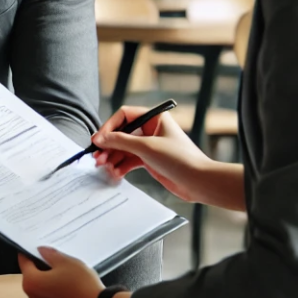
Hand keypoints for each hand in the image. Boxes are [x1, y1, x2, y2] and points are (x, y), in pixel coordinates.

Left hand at [19, 246, 104, 297]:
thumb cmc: (82, 284)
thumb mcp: (65, 261)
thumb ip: (49, 254)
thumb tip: (40, 251)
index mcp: (32, 282)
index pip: (23, 262)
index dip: (28, 252)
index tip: (33, 248)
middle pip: (31, 275)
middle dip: (40, 267)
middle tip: (52, 259)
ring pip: (39, 287)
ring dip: (47, 280)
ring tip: (62, 273)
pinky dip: (52, 291)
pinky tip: (65, 286)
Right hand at [91, 107, 213, 202]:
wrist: (200, 182)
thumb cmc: (180, 159)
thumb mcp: (146, 147)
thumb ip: (120, 141)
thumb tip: (100, 138)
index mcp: (153, 118)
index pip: (124, 116)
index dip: (109, 127)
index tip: (98, 140)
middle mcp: (151, 129)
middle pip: (122, 133)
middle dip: (109, 146)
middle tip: (97, 157)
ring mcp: (150, 145)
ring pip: (124, 148)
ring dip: (113, 158)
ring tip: (104, 168)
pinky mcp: (150, 160)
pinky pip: (130, 160)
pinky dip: (121, 166)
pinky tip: (115, 173)